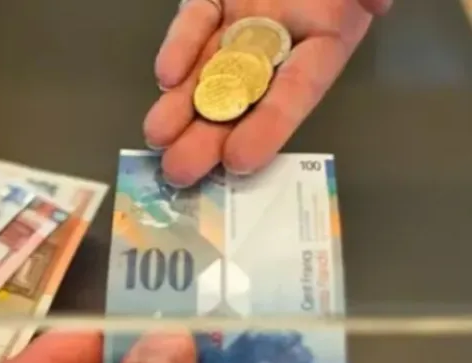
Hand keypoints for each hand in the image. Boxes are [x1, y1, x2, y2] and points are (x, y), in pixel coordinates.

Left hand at [145, 0, 392, 186]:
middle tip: (181, 172)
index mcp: (327, 38)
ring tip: (158, 139)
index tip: (240, 161)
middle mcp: (280, 39)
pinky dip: (179, 47)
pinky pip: (196, 22)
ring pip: (210, 69)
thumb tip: (377, 3)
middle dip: (210, 135)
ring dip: (183, 107)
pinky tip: (165, 76)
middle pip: (243, 95)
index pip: (297, 91)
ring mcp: (242, 19)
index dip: (270, 127)